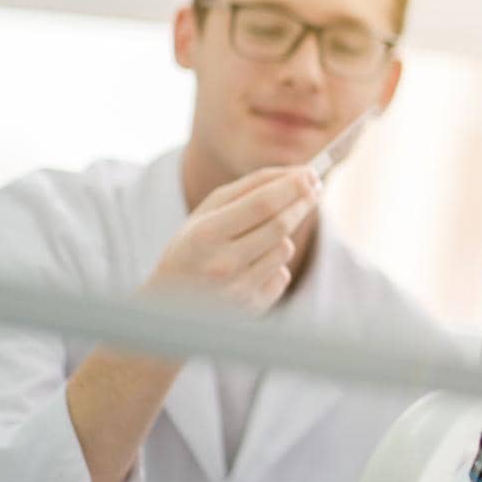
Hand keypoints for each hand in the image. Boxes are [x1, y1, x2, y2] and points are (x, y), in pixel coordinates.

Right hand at [141, 165, 320, 314]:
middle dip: (302, 202)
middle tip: (314, 188)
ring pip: (284, 249)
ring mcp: (237, 290)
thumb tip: (298, 175)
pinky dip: (275, 264)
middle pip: (280, 225)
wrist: (167, 304)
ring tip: (259, 237)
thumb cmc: (193, 246)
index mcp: (205, 234)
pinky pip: (282, 275)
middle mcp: (221, 264)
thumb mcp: (207, 212)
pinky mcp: (251, 308)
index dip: (292, 186)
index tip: (311, 173)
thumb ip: (250, 188)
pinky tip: (251, 267)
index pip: (262, 204)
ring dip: (283, 235)